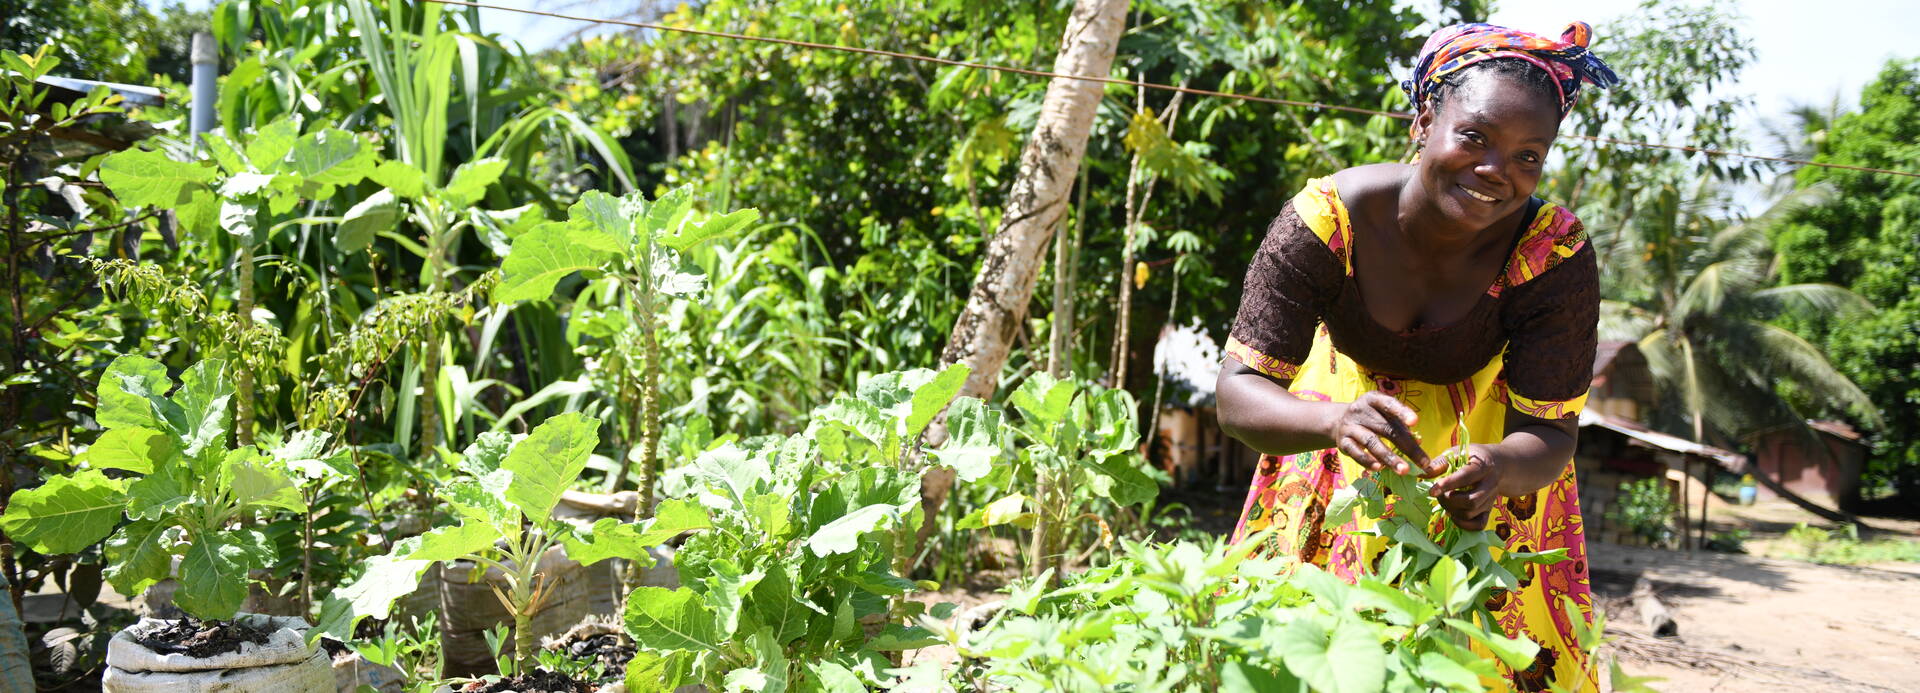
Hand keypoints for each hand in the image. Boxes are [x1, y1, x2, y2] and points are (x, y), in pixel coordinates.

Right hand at [1326, 391, 1441, 476]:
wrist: (1338, 420)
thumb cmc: (1370, 417)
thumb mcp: (1383, 414)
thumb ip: (1399, 425)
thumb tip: (1417, 442)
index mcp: (1373, 399)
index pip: (1389, 404)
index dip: (1402, 412)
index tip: (1415, 422)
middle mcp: (1360, 411)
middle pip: (1386, 428)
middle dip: (1406, 446)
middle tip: (1423, 462)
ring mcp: (1350, 426)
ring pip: (1371, 442)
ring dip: (1389, 457)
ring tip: (1404, 470)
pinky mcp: (1343, 442)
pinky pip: (1356, 453)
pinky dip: (1368, 461)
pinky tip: (1380, 468)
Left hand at [1429, 445, 1502, 529]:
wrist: (1496, 465)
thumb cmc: (1470, 458)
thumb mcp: (1456, 453)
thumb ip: (1440, 463)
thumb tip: (1422, 473)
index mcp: (1482, 466)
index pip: (1466, 477)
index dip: (1447, 485)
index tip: (1432, 491)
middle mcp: (1490, 484)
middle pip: (1471, 501)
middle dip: (1449, 501)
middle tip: (1438, 494)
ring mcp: (1491, 499)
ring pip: (1471, 513)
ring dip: (1452, 511)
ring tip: (1444, 501)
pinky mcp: (1488, 510)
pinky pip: (1479, 525)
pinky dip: (1463, 524)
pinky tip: (1453, 514)